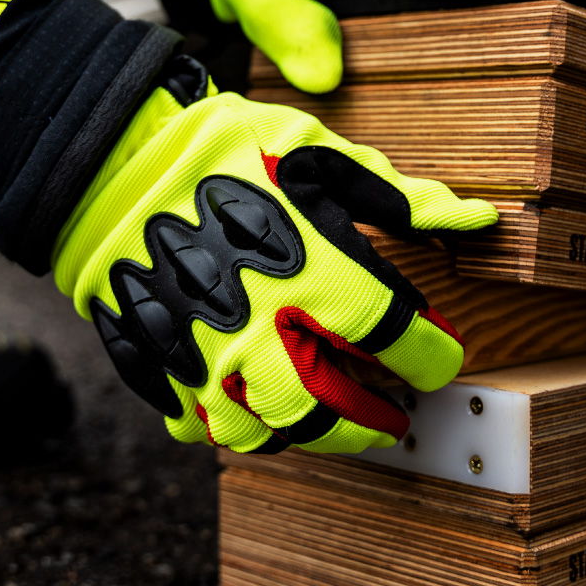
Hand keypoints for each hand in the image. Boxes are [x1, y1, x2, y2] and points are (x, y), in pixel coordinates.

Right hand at [52, 64, 495, 453]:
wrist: (111, 158)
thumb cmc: (222, 150)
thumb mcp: (315, 155)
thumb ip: (398, 197)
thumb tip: (474, 219)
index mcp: (311, 266)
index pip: (397, 336)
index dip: (431, 354)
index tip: (437, 352)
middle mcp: (260, 321)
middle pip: (334, 408)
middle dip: (375, 418)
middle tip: (392, 412)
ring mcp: (203, 351)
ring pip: (267, 433)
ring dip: (310, 435)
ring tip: (330, 415)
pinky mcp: (158, 363)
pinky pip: (201, 427)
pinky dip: (235, 430)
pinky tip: (255, 408)